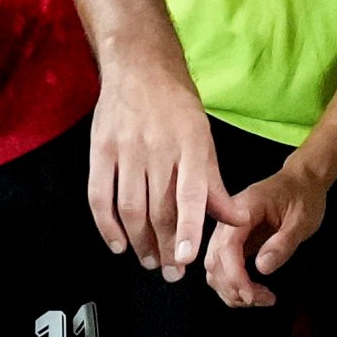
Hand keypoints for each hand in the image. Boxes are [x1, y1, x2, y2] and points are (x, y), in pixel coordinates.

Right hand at [87, 62, 225, 282]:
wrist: (139, 65)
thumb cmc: (177, 105)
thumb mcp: (204, 138)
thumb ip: (215, 183)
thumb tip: (236, 219)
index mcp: (191, 144)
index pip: (190, 193)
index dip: (188, 228)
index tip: (186, 258)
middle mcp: (158, 147)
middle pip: (158, 208)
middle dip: (165, 246)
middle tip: (172, 272)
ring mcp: (126, 149)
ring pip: (130, 208)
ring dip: (139, 241)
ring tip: (149, 260)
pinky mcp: (100, 150)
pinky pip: (99, 196)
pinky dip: (107, 225)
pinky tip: (118, 243)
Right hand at [202, 154, 336, 308]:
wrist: (302, 182)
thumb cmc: (303, 196)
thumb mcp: (302, 218)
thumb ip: (283, 242)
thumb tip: (262, 267)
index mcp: (243, 209)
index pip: (226, 247)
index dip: (235, 276)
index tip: (251, 295)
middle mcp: (228, 221)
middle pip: (215, 262)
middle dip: (234, 288)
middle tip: (262, 299)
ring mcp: (228, 233)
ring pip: (215, 270)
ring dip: (232, 291)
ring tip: (261, 298)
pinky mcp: (234, 243)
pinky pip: (224, 269)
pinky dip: (233, 286)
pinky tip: (253, 292)